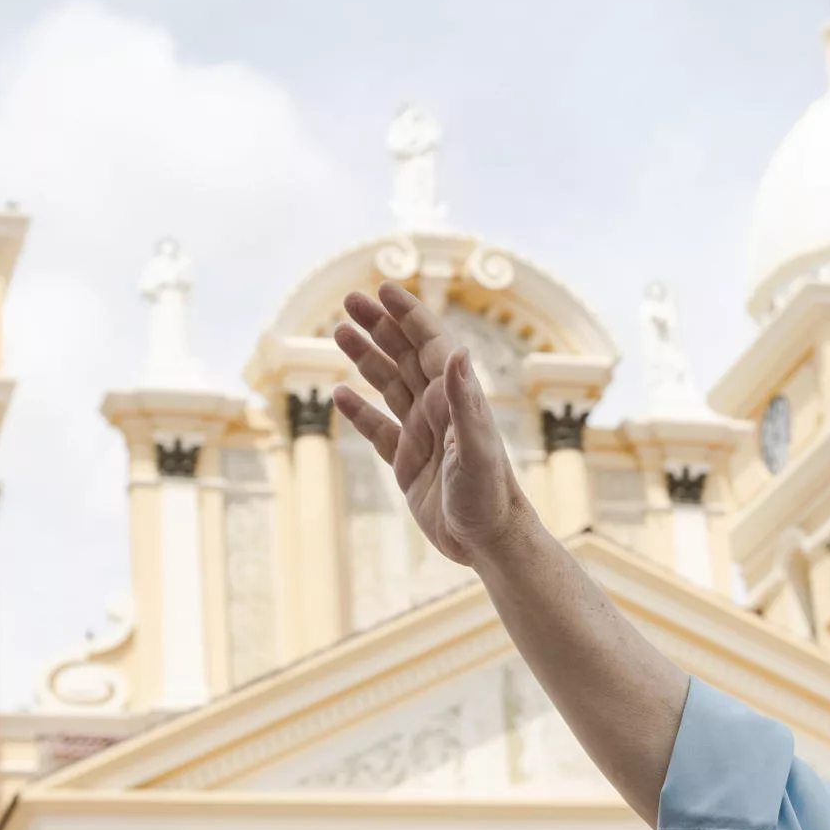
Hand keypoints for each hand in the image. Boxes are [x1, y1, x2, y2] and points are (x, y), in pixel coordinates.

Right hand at [332, 282, 534, 566]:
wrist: (488, 541)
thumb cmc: (490, 496)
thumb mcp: (476, 448)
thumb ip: (465, 401)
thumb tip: (457, 350)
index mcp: (456, 399)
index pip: (431, 344)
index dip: (408, 315)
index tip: (384, 288)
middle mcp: (439, 411)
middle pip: (406, 356)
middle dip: (380, 326)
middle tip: (349, 300)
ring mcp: (423, 436)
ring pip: (390, 386)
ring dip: (367, 358)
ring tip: (340, 332)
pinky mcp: (410, 464)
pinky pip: (380, 430)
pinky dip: (360, 412)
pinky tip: (340, 394)